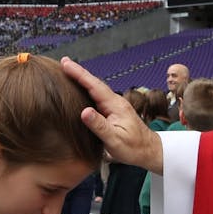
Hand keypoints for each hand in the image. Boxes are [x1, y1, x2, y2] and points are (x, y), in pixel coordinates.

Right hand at [60, 57, 162, 172]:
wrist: (149, 151)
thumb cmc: (133, 148)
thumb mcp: (114, 140)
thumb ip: (99, 126)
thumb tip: (84, 112)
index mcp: (115, 105)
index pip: (94, 85)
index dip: (79, 74)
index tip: (66, 64)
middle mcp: (115, 101)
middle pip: (94, 83)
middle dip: (78, 72)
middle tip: (64, 62)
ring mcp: (115, 105)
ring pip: (96, 88)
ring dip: (82, 79)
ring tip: (69, 71)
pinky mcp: (113, 111)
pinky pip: (97, 96)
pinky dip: (87, 89)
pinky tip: (81, 89)